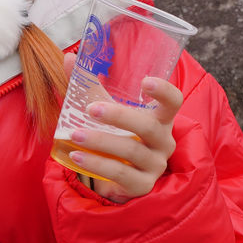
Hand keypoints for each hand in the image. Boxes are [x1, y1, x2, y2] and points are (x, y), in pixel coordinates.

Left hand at [61, 77, 183, 201]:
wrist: (123, 179)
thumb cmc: (119, 136)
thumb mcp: (108, 110)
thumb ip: (90, 86)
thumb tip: (68, 58)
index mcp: (160, 118)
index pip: (174, 101)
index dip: (164, 91)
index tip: (145, 81)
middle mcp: (163, 141)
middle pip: (148, 126)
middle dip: (119, 116)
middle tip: (91, 109)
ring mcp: (155, 164)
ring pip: (131, 151)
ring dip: (100, 141)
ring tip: (74, 134)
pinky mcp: (143, 185)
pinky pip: (121, 174)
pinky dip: (97, 164)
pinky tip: (76, 156)